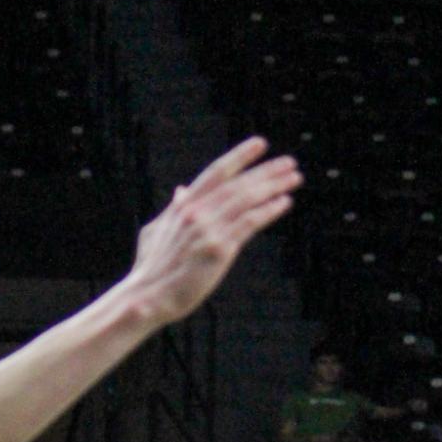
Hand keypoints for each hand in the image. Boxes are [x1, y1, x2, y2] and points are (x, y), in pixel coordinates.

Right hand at [126, 138, 301, 326]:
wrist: (147, 297)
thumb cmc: (150, 271)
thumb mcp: (155, 231)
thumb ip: (172, 209)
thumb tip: (180, 190)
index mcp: (183, 206)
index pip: (216, 173)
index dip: (240, 157)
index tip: (260, 144)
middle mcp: (197, 212)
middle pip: (237, 184)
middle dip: (266, 171)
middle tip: (289, 162)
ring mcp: (207, 229)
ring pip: (246, 199)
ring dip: (273, 187)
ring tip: (294, 178)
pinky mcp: (218, 249)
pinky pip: (249, 223)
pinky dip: (268, 211)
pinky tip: (284, 203)